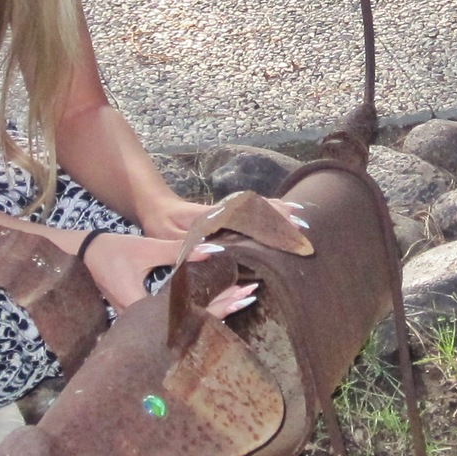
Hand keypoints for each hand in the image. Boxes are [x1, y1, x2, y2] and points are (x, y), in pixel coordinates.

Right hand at [81, 230, 257, 320]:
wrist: (82, 256)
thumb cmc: (109, 251)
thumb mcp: (145, 248)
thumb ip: (178, 251)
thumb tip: (214, 249)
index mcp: (143, 309)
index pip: (190, 312)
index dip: (218, 304)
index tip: (241, 293)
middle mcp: (144, 322)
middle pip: (192, 321)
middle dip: (222, 306)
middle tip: (250, 295)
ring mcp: (144, 321)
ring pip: (186, 320)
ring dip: (213, 307)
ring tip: (242, 298)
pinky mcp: (145, 316)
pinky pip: (178, 315)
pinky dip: (199, 307)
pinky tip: (217, 301)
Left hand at [142, 190, 308, 240]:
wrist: (152, 204)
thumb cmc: (159, 224)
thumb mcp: (168, 237)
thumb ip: (187, 246)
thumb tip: (212, 251)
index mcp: (211, 217)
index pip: (245, 216)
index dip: (267, 220)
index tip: (288, 223)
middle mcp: (222, 211)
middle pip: (256, 210)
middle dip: (280, 217)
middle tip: (304, 226)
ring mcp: (225, 211)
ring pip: (256, 208)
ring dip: (277, 211)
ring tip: (300, 216)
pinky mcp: (225, 214)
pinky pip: (250, 210)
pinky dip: (267, 210)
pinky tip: (281, 212)